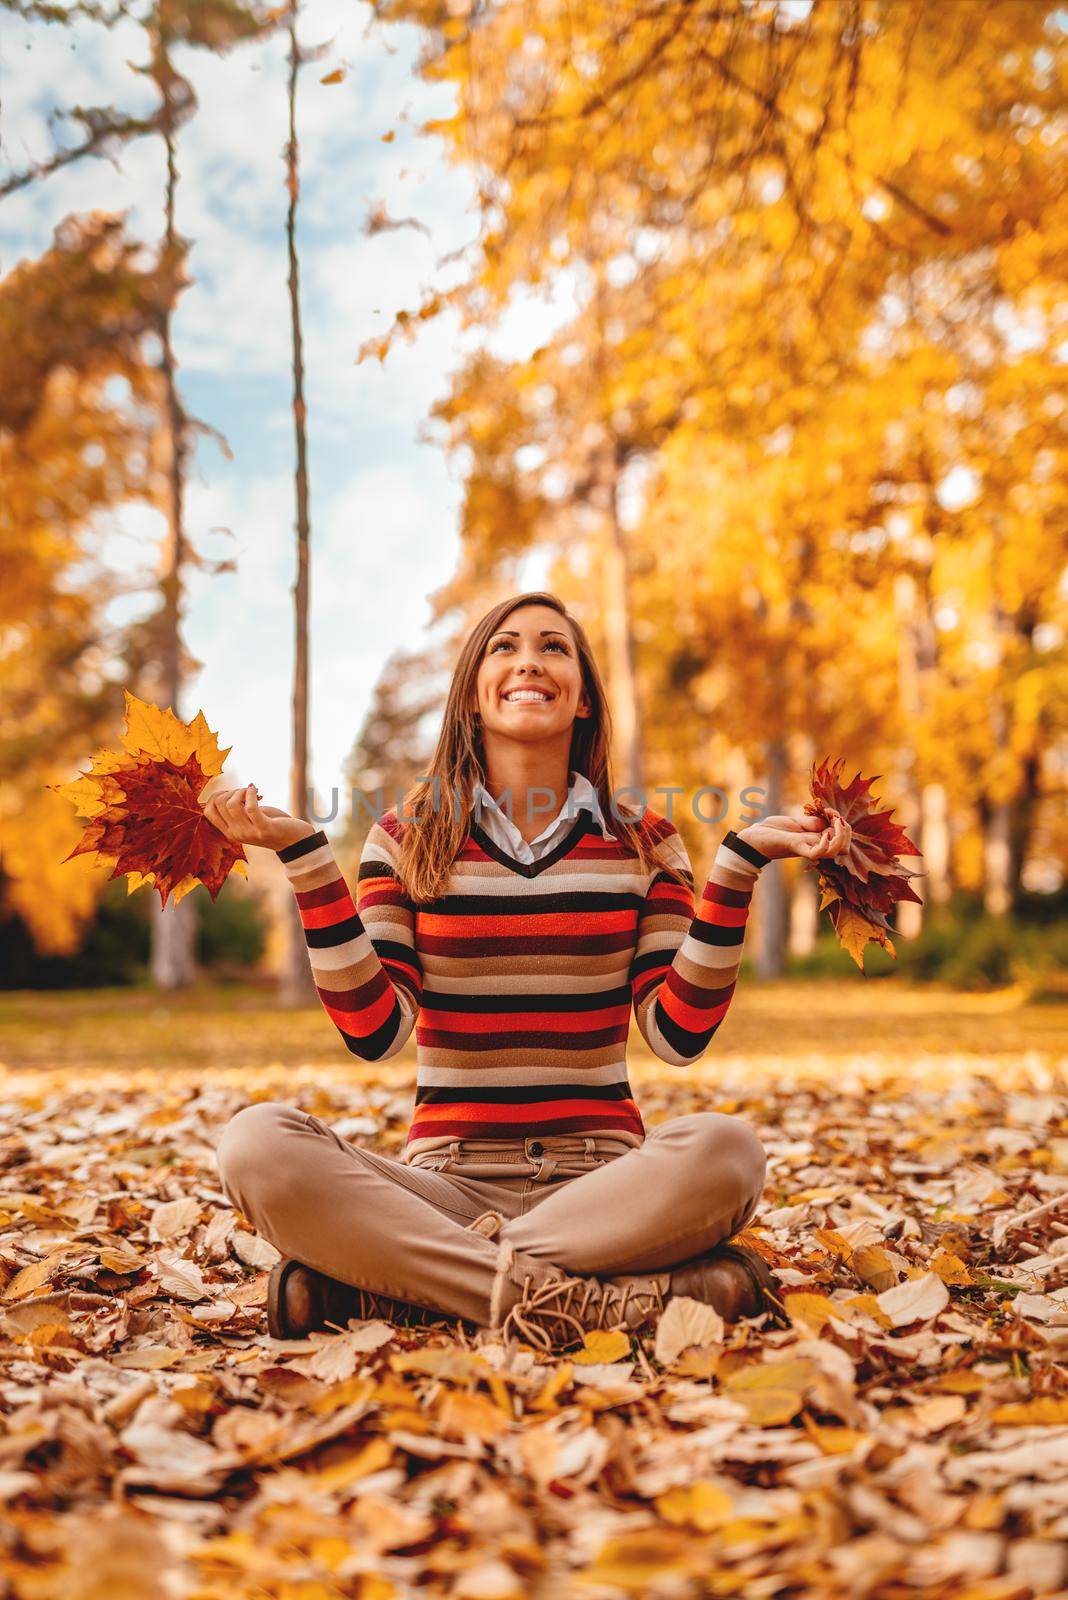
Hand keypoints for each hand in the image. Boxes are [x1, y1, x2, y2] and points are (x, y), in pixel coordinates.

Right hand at [202, 784, 316, 851]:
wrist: (294, 839)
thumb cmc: (271, 824)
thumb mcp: (249, 818)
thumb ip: (236, 810)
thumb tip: (222, 792)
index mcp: (229, 832)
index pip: (208, 812)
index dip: (215, 796)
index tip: (230, 792)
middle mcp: (236, 834)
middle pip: (219, 804)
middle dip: (230, 791)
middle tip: (245, 791)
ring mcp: (249, 833)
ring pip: (231, 805)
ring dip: (241, 791)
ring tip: (251, 791)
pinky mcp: (264, 828)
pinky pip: (250, 807)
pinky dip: (251, 794)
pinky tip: (257, 790)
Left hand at [736, 809, 852, 862]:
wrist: (752, 838)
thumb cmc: (773, 831)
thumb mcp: (796, 823)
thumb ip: (812, 823)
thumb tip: (828, 820)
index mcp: (816, 839)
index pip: (841, 838)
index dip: (843, 825)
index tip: (831, 812)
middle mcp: (815, 845)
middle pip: (844, 847)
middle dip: (846, 830)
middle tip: (836, 817)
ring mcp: (807, 847)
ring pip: (837, 851)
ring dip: (842, 837)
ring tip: (837, 823)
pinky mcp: (797, 847)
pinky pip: (818, 853)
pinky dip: (827, 845)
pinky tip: (826, 833)